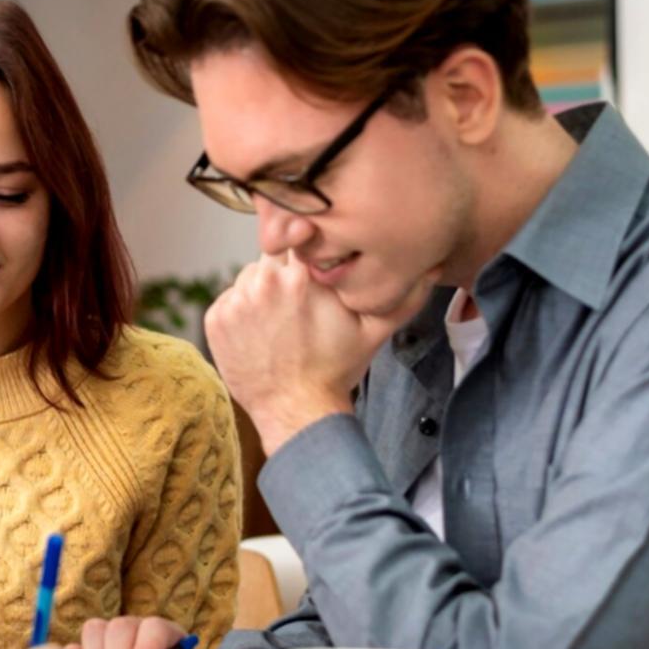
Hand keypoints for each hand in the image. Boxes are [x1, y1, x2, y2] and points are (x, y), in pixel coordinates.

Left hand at [205, 252, 433, 453]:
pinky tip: (260, 336)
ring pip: (249, 278)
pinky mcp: (215, 319)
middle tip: (299, 306)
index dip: (307, 252)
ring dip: (261, 292)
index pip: (299, 238)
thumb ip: (402, 293)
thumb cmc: (337, 369)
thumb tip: (433, 265)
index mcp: (301, 275)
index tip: (313, 270)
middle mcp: (263, 281)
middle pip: (272, 257)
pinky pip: (228, 300)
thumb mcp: (375, 329)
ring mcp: (235, 300)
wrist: (296, 410)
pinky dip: (240, 313)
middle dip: (285, 273)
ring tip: (280, 325)